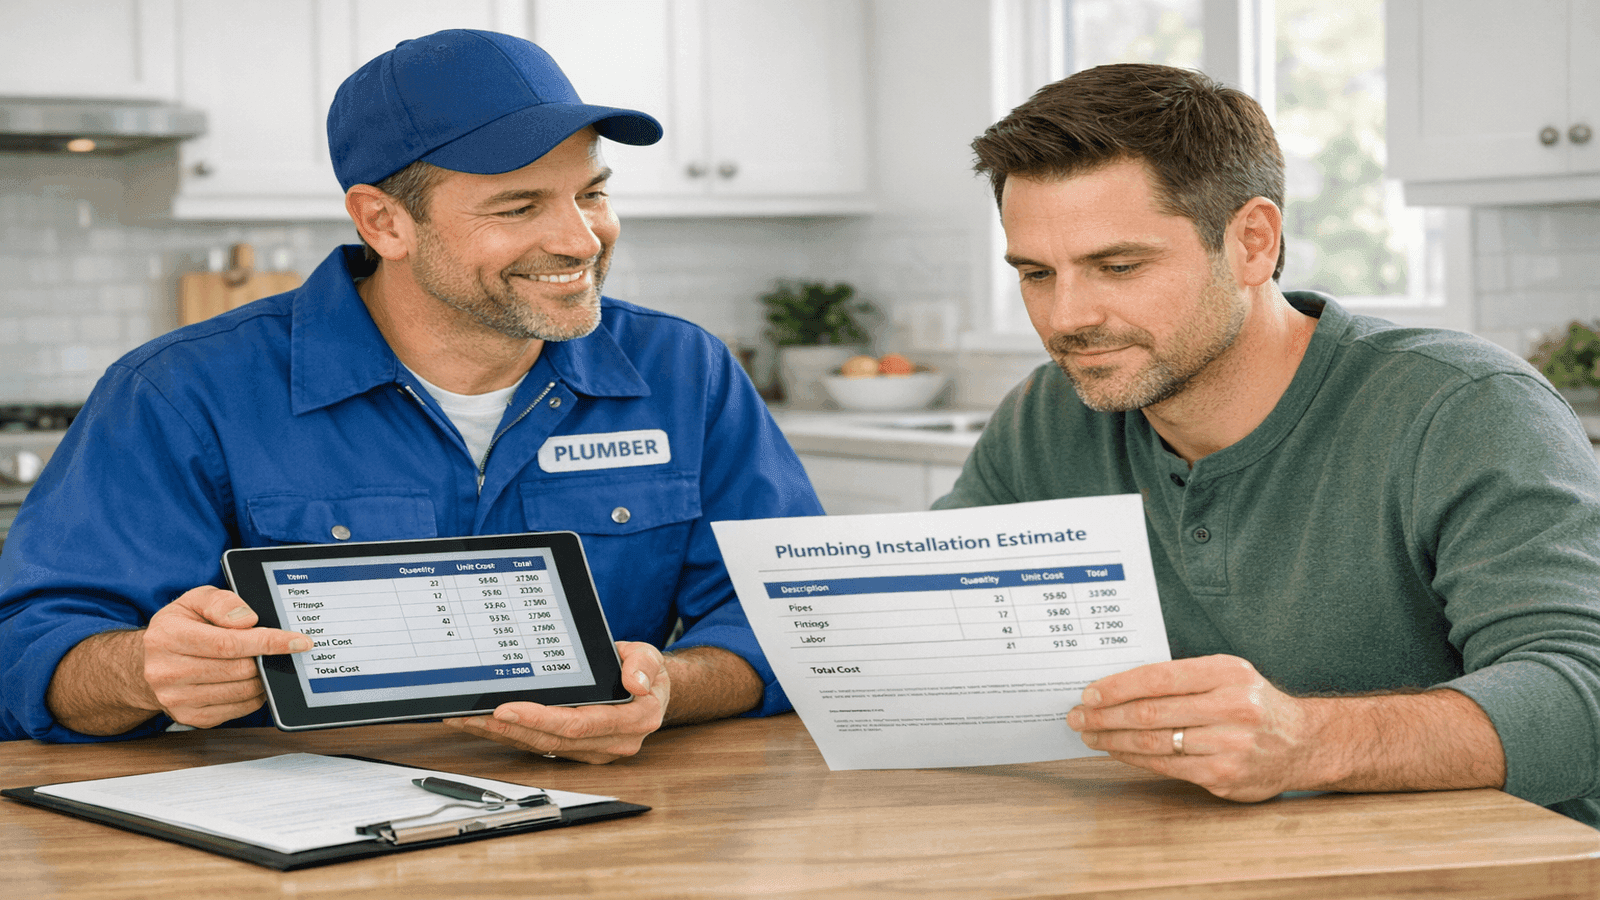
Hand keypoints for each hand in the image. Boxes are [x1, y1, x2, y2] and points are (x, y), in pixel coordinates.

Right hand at [143, 586, 311, 727]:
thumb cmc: (180, 626)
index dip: (268, 642)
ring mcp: (176, 699)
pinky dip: (253, 695)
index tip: (298, 641)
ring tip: (261, 663)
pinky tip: (251, 680)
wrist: (149, 662)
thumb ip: (221, 602)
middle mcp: (166, 671)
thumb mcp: (195, 600)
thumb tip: (248, 620)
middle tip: (278, 649)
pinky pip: (237, 709)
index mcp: (167, 637)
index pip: (229, 643)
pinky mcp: (189, 717)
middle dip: (265, 658)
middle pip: (238, 669)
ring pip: (241, 690)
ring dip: (261, 676)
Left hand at [444, 640, 668, 763]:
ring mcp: (592, 751)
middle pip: (551, 741)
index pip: (579, 724)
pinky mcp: (576, 751)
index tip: (507, 709)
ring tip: (467, 719)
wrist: (652, 694)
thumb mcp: (651, 658)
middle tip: (473, 715)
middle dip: (509, 729)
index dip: (540, 719)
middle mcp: (611, 743)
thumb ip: (645, 666)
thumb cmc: (646, 674)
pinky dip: (509, 736)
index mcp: (632, 722)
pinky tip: (483, 725)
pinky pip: (539, 746)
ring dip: (501, 735)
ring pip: (541, 747)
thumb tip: (635, 682)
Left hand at [1066, 655, 1318, 801]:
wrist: (1304, 743)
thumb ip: (1182, 678)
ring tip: (1090, 735)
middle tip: (1077, 717)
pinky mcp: (1225, 776)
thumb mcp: (1229, 676)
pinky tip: (1117, 751)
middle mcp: (1232, 707)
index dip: (1117, 687)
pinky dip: (1135, 758)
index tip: (1089, 694)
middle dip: (1105, 715)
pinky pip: (1167, 767)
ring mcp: (1230, 745)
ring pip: (1155, 742)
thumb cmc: (1253, 704)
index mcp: (1228, 673)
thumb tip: (1118, 686)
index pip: (1159, 677)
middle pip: (1151, 712)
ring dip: (1113, 739)